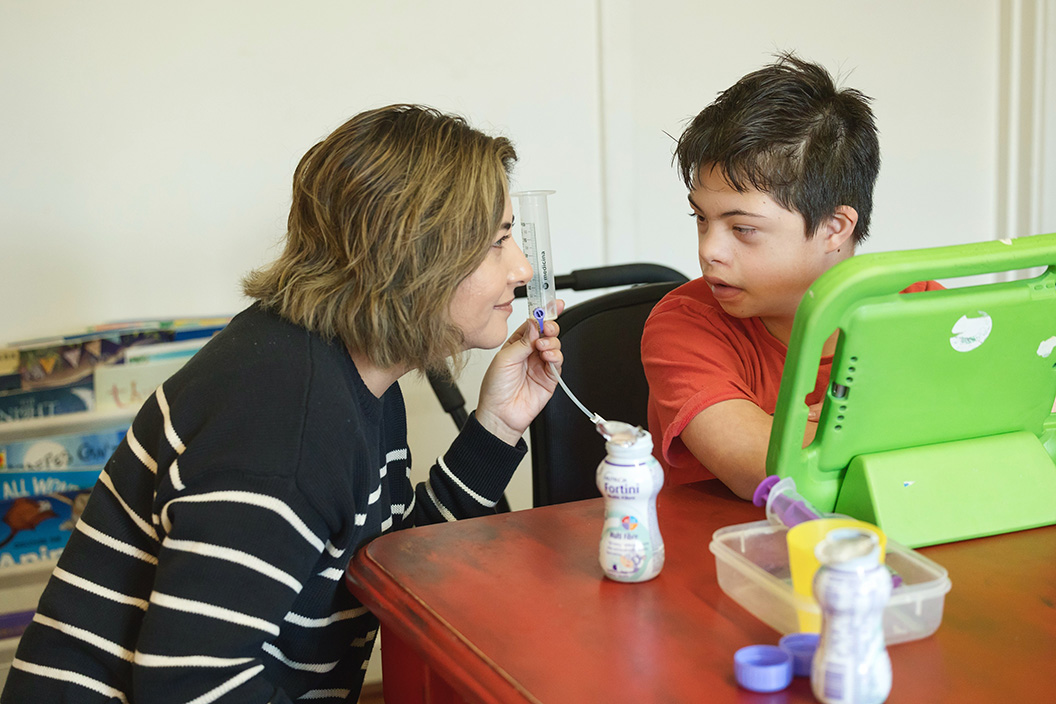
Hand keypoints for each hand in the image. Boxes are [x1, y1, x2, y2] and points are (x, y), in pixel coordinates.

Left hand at [475, 301, 564, 444]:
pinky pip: (558, 362)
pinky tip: (548, 356)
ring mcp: (540, 364)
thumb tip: (534, 325)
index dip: (542, 314)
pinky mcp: (550, 377)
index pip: (532, 324)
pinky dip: (556, 356)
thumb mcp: (504, 359)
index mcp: (516, 344)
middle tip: (547, 327)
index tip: (551, 304)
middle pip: (546, 333)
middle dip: (550, 326)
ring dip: (552, 342)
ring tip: (542, 347)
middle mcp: (529, 352)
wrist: (500, 415)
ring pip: (554, 345)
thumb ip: (522, 342)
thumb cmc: (495, 389)